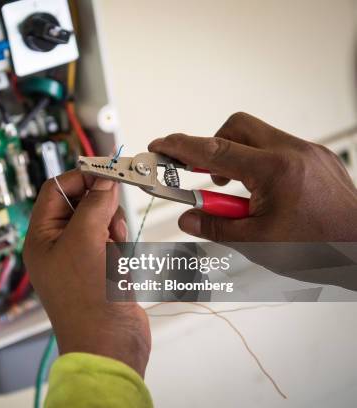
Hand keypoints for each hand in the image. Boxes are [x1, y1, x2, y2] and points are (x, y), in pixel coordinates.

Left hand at [24, 170, 150, 376]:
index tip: (107, 169)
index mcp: (41, 238)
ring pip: (101, 220)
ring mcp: (81, 258)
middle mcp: (58, 246)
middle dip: (101, 205)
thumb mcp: (86, 241)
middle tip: (111, 218)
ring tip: (114, 247)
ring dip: (113, 226)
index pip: (56, 190)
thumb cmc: (88, 302)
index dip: (80, 176)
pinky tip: (120, 262)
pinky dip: (121, 244)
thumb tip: (105, 180)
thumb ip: (94, 204)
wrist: (111, 345)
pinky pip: (113, 241)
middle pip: (81, 202)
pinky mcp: (102, 268)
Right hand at [149, 112, 356, 241]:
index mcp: (276, 171)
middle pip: (237, 127)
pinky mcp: (317, 157)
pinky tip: (260, 192)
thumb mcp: (259, 243)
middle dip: (211, 146)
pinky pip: (277, 148)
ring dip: (235, 157)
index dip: (181, 147)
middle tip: (198, 172)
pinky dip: (258, 164)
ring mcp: (308, 152)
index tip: (161, 146)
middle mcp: (293, 152)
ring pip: (257, 136)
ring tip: (233, 190)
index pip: (215, 150)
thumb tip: (188, 218)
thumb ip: (216, 227)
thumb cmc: (323, 247)